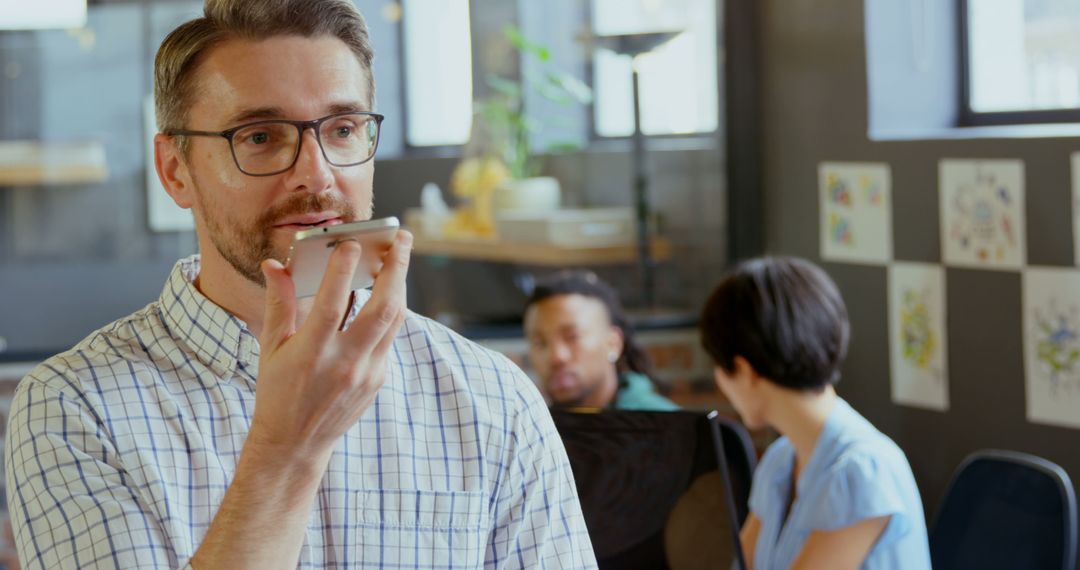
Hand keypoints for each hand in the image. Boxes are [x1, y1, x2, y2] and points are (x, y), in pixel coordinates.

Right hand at [248, 230, 412, 464]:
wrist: (296, 444)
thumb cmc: (277, 392)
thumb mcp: (271, 349)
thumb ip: (279, 304)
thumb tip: (274, 264)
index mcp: (311, 354)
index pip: (331, 305)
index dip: (341, 272)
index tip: (350, 244)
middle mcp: (344, 363)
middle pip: (382, 308)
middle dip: (396, 268)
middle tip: (400, 238)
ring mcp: (367, 373)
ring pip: (395, 320)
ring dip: (400, 284)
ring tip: (399, 256)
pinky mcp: (378, 379)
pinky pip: (390, 336)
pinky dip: (390, 310)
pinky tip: (388, 290)